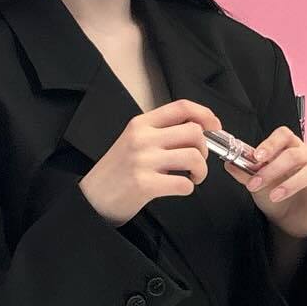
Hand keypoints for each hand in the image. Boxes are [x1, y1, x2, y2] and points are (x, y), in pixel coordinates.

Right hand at [79, 98, 223, 228]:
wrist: (92, 198)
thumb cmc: (117, 171)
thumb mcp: (134, 140)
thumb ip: (160, 132)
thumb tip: (198, 130)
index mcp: (141, 124)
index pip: (181, 107)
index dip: (205, 114)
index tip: (215, 126)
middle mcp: (142, 138)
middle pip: (194, 132)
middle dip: (205, 149)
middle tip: (197, 161)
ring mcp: (143, 161)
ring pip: (194, 157)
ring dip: (201, 170)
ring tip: (192, 177)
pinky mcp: (145, 184)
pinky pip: (184, 183)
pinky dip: (189, 187)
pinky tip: (180, 188)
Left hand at [226, 126, 306, 240]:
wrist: (286, 222)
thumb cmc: (275, 198)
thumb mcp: (256, 186)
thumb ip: (244, 173)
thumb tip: (229, 163)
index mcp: (290, 149)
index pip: (283, 136)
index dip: (270, 144)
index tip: (256, 157)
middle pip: (294, 153)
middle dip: (273, 168)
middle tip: (258, 182)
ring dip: (292, 182)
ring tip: (275, 195)